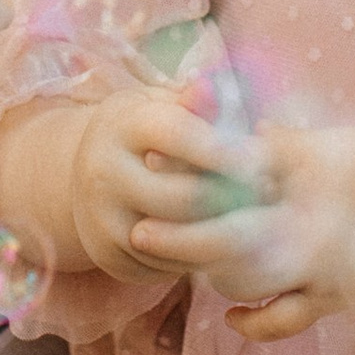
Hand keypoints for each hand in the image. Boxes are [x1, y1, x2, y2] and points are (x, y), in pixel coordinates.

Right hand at [1, 89, 259, 286]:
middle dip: (233, 197)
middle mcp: (104, 173)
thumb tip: (213, 88)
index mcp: (122, 126)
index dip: (224, 148)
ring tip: (255, 216)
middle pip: (183, 197)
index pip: (176, 136)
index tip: (261, 158)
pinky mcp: (108, 256)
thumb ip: (194, 102)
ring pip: (178, 239)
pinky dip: (197, 256)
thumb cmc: (143, 133)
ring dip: (223, 231)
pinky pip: (167, 266)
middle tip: (271, 192)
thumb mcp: (161, 105)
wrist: (83, 176)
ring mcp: (102, 219)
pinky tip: (219, 239)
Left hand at [134, 119, 354, 339]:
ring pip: (248, 277)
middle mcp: (312, 214)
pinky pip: (286, 316)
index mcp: (313, 166)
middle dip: (182, 233)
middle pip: (229, 228)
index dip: (193, 165)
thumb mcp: (347, 142)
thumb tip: (248, 132)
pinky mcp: (338, 295)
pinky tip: (234, 317)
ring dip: (210, 274)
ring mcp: (323, 260)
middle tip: (140, 232)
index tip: (154, 161)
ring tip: (183, 268)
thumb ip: (295, 144)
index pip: (236, 163)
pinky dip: (256, 320)